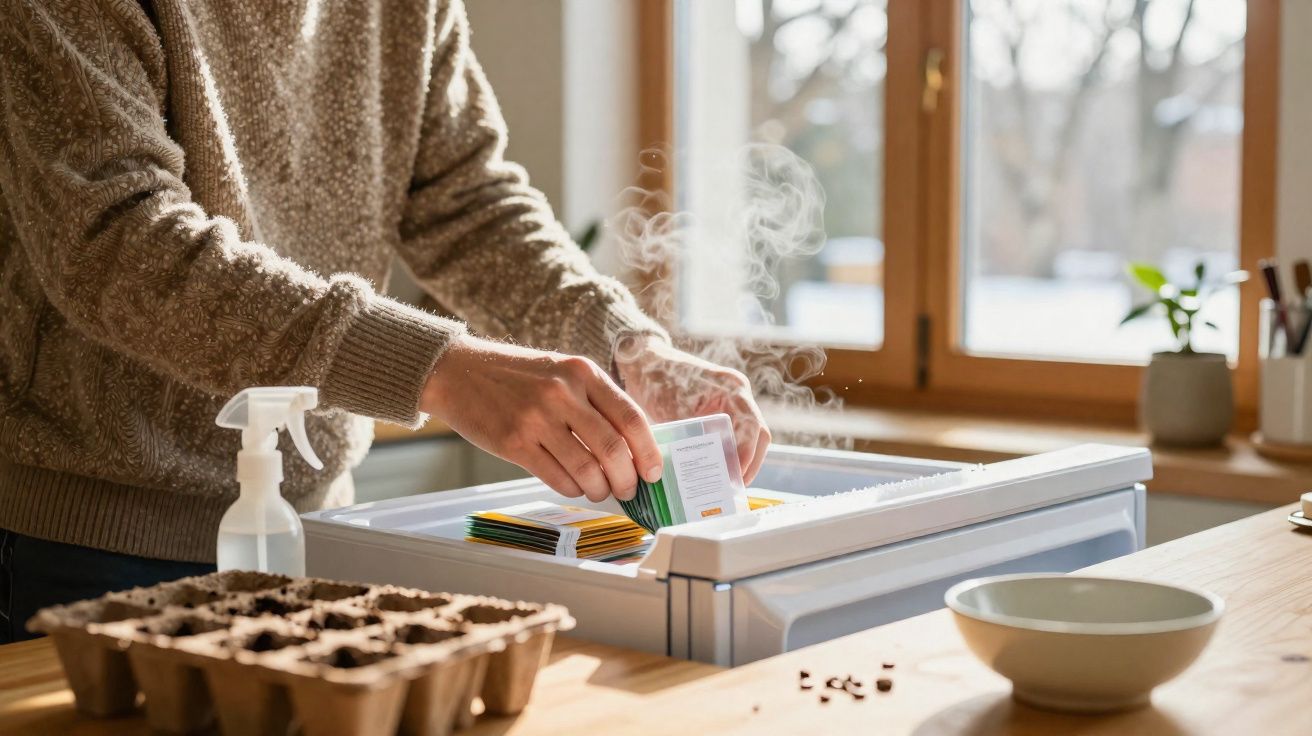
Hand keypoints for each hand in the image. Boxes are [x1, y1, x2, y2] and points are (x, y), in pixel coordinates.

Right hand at [421, 335, 663, 501]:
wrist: (459, 372)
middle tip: (628, 490)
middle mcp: (562, 393)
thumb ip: (594, 401)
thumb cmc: (517, 376)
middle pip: (612, 448)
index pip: (630, 417)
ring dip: (599, 489)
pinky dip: (572, 489)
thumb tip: (632, 445)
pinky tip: (574, 487)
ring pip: (586, 469)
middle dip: (626, 478)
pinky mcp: (514, 443)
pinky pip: (557, 477)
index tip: (653, 472)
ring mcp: (536, 418)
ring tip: (599, 491)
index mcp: (582, 372)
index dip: (648, 451)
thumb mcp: (561, 372)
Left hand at [615, 336, 771, 483]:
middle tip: (734, 488)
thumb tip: (700, 474)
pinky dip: (732, 452)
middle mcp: (738, 393)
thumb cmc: (656, 381)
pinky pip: (738, 434)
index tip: (734, 478)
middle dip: (749, 463)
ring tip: (728, 484)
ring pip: (752, 436)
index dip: (745, 455)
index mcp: (731, 389)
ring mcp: (734, 400)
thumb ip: (690, 439)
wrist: (645, 362)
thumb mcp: (672, 412)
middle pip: (759, 434)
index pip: (751, 427)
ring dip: (743, 460)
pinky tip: (719, 469)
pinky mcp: (724, 408)